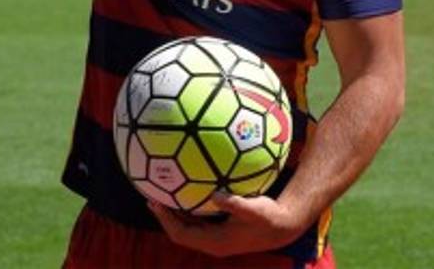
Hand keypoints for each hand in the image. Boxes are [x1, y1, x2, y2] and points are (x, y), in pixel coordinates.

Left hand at [147, 192, 304, 256]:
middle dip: (165, 216)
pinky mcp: (221, 231)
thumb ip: (234, 203)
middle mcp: (212, 242)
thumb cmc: (268, 218)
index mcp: (215, 242)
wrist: (282, 227)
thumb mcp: (253, 209)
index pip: (182, 234)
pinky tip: (190, 191)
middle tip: (151, 197)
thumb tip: (215, 195)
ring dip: (176, 213)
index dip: (166, 220)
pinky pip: (199, 221)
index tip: (156, 203)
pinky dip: (190, 209)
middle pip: (180, 232)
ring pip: (189, 227)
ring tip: (164, 194)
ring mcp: (216, 238)